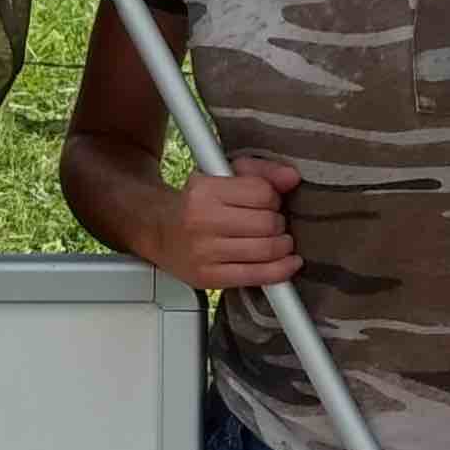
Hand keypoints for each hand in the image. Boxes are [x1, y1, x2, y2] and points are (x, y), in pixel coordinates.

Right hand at [158, 161, 300, 295]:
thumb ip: (260, 172)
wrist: (158, 231)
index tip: (268, 202)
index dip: (274, 197)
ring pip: (267, 249)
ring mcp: (204, 252)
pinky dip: (281, 270)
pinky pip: (257, 275)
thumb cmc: (194, 204)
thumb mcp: (221, 175)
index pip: (263, 193)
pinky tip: (288, 263)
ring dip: (282, 245)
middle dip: (279, 222)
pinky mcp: (208, 277)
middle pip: (268, 223)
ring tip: (277, 241)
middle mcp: (201, 221)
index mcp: (204, 191)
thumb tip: (291, 178)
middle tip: (271, 223)